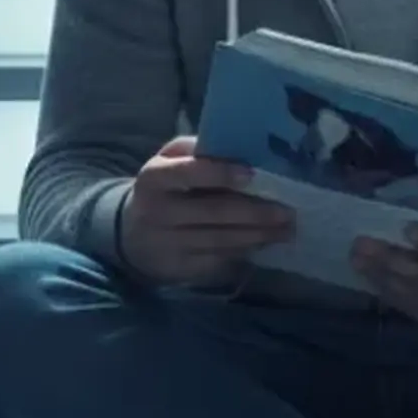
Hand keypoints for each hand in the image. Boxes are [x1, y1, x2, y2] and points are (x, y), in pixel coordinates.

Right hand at [117, 136, 294, 287]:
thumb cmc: (163, 189)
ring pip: (222, 240)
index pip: (188, 173)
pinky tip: (264, 243)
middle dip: (255, 212)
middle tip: (288, 210)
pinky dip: (245, 251)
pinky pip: (219, 260)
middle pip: (214, 212)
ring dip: (259, 235)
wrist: (130, 236)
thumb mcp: (168, 161)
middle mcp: (159, 212)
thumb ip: (196, 150)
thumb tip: (236, 147)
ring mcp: (169, 244)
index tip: (252, 173)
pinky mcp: (180, 270)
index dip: (220, 173)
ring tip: (286, 229)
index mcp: (154, 178)